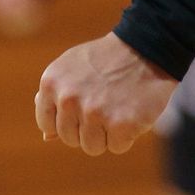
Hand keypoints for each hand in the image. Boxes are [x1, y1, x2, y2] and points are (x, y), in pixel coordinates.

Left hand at [35, 32, 176, 156]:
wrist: (148, 46)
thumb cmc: (109, 59)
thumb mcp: (73, 68)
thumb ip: (56, 99)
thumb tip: (47, 137)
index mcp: (51, 82)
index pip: (47, 124)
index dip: (69, 119)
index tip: (85, 104)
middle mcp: (68, 98)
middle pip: (70, 138)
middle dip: (89, 127)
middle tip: (106, 102)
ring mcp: (93, 112)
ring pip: (92, 147)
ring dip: (108, 133)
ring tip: (118, 106)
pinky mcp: (120, 125)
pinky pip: (117, 147)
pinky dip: (128, 134)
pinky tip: (132, 111)